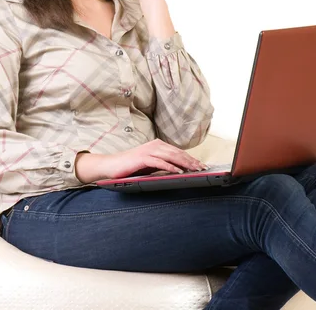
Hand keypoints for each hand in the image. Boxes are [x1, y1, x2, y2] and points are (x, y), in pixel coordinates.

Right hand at [75, 139, 208, 182]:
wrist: (112, 165)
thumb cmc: (131, 167)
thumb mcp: (151, 165)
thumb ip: (163, 164)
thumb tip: (180, 170)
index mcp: (158, 145)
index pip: (178, 152)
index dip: (191, 158)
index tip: (202, 165)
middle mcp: (154, 145)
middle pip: (177, 153)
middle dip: (191, 160)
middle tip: (203, 168)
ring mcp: (148, 151)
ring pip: (171, 156)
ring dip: (184, 163)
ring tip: (195, 169)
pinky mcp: (142, 158)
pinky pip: (159, 162)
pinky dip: (170, 166)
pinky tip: (178, 171)